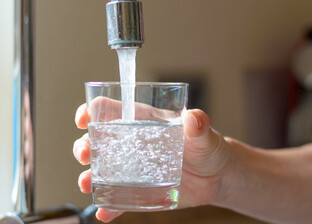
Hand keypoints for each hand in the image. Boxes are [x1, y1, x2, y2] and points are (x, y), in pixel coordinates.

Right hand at [73, 98, 231, 222]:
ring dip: (89, 176)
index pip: (110, 110)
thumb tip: (194, 118)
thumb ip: (199, 126)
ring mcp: (134, 168)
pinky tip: (104, 211)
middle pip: (98, 141)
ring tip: (87, 183)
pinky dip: (109, 205)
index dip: (92, 111)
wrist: (216, 176)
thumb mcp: (204, 135)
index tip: (85, 118)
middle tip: (84, 153)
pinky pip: (119, 198)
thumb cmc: (207, 147)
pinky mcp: (141, 190)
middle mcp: (133, 143)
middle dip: (84, 145)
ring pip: (102, 171)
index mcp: (144, 122)